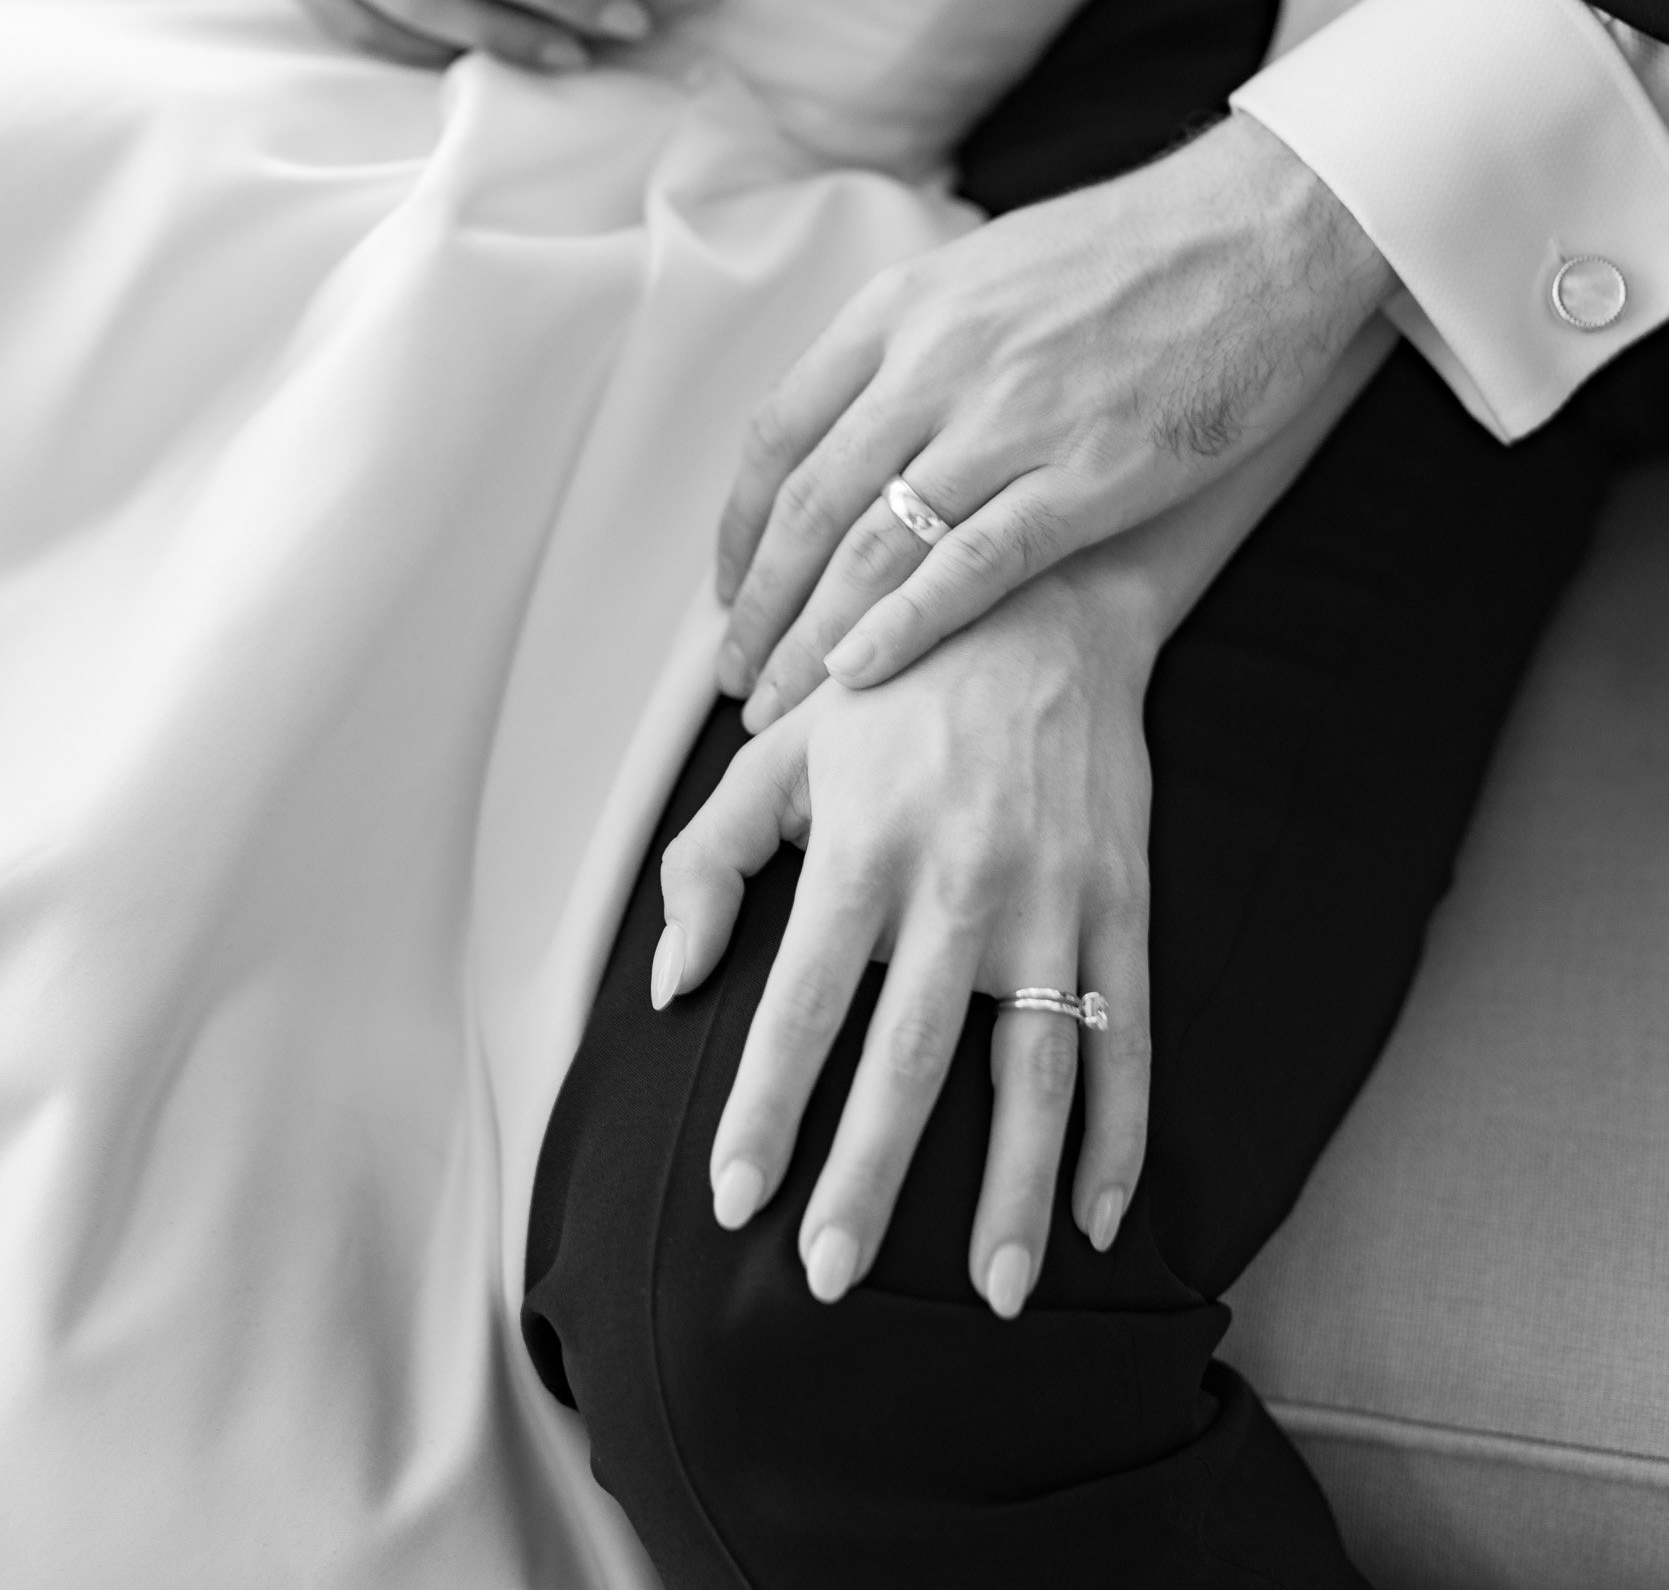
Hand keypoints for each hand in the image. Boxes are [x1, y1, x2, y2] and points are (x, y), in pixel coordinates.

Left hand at [658, 548, 1158, 1315]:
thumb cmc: (891, 686)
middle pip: (909, 1059)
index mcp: (862, 847)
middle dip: (867, 1178)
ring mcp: (1054, 896)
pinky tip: (1098, 1220)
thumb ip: (710, 860)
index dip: (765, 1108)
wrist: (1044, 602)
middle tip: (830, 1280)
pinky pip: (1130, 1037)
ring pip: (1036, 1070)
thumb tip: (673, 984)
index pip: (802, 1003)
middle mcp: (960, 881)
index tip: (734, 1199)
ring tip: (988, 1295)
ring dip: (1011, 1190)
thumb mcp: (780, 747)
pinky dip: (1121, 1135)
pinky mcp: (1124, 898)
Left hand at [715, 112, 1393, 721]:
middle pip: (810, 502)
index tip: (729, 587)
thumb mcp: (988, 266)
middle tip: (735, 673)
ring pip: (874, 543)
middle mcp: (935, 361)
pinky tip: (863, 675)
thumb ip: (917, 340)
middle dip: (759, 603)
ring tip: (779, 701)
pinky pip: (972, 565)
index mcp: (903, 307)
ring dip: (812, 634)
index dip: (743, 525)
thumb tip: (862, 415)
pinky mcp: (1088, 473)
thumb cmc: (1134, 248)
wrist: (1263, 228)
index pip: (782, 432)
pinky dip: (906, 625)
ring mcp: (1009, 419)